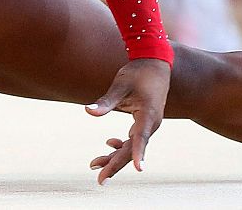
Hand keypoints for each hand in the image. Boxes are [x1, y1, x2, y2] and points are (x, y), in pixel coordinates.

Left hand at [83, 57, 169, 184]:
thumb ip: (106, 101)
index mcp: (149, 115)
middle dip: (115, 164)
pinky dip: (121, 144)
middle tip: (100, 180)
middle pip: (133, 149)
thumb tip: (87, 111)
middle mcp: (152, 123)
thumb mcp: (120, 85)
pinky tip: (109, 144)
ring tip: (94, 163)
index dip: (139, 154)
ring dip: (115, 156)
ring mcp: (150, 124)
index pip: (142, 138)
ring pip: (132, 146)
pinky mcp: (146, 122)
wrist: (154, 62)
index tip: (140, 169)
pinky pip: (134, 139)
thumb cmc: (138, 72)